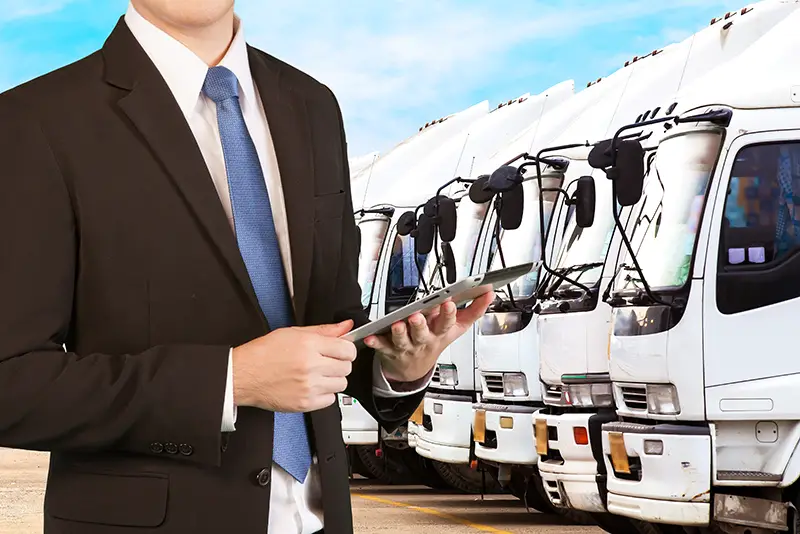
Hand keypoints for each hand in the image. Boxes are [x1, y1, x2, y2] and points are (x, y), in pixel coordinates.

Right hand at [231, 320, 355, 411]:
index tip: (342, 351)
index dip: (347, 349)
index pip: (347, 349)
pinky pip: (330, 400)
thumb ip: (324, 330)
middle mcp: (310, 366)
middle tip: (326, 362)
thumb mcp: (293, 333)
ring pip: (342, 384)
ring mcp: (309, 386)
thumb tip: (346, 326)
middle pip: (346, 367)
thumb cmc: (264, 353)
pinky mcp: (305, 403)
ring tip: (318, 374)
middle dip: (340, 363)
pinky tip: (312, 386)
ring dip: (333, 379)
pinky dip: (325, 394)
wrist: (244, 375)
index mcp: (309, 345)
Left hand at [364, 290, 494, 382]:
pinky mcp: (390, 350)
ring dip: (400, 333)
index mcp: (440, 333)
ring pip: (402, 340)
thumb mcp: (457, 328)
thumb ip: (474, 310)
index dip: (448, 314)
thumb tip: (489, 293)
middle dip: (421, 325)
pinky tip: (370, 337)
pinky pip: (382, 347)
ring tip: (397, 324)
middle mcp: (423, 340)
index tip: (448, 303)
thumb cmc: (435, 341)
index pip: (447, 323)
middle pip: (423, 333)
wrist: (414, 369)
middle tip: (417, 316)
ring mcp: (406, 346)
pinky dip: (376, 343)